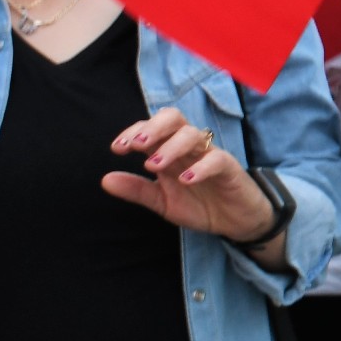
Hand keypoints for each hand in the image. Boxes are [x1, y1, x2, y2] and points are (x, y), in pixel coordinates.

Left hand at [102, 106, 279, 250]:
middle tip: (136, 145)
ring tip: (153, 165)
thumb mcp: (162, 201)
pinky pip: (217, 159)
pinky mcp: (230, 168)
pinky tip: (186, 179)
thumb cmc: (200, 204)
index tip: (117, 149)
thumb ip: (137, 190)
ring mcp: (210, 155)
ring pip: (192, 134)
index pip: (152, 128)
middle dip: (152, 127)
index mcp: (171, 150)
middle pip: (173, 118)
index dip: (133, 132)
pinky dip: (200, 167)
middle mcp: (189, 147)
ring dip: (170, 147)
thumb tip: (104, 180)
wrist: (235, 222)